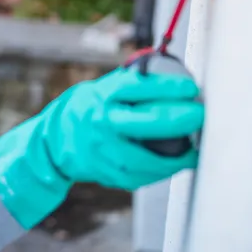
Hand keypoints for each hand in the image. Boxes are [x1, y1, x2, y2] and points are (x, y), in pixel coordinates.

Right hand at [0, 66, 203, 228]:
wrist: (51, 144)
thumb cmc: (82, 111)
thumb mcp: (99, 89)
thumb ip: (130, 85)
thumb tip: (170, 74)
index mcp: (101, 97)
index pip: (138, 88)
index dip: (168, 86)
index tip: (190, 87)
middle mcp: (101, 124)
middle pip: (147, 122)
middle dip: (180, 119)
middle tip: (200, 114)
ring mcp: (103, 152)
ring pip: (146, 158)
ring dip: (175, 156)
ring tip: (194, 148)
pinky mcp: (106, 173)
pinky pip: (140, 176)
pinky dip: (160, 171)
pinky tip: (175, 163)